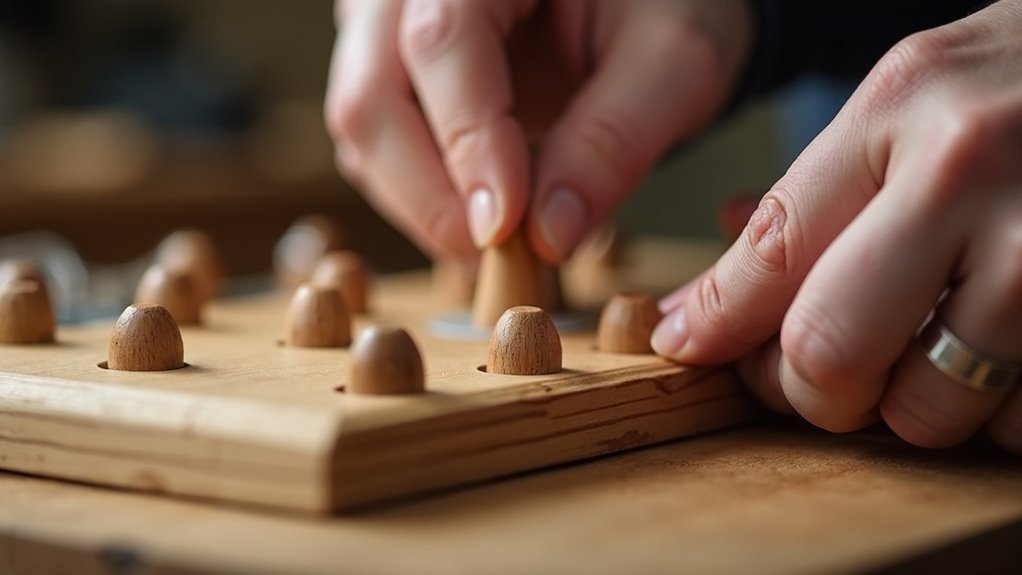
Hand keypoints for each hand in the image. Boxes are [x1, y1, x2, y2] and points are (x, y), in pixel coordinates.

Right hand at [325, 0, 750, 260]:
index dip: (468, 141)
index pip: (441, 39)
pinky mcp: (390, 71)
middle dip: (431, 195)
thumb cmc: (663, 4)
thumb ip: (615, 138)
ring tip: (505, 242)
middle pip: (371, 96)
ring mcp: (386, 27)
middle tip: (501, 256)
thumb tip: (550, 236)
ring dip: (425, 204)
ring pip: (365, 130)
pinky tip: (484, 214)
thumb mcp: (675, 56)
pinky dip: (425, 194)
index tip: (507, 229)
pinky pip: (378, 146)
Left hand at [654, 0, 1021, 453]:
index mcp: (901, 110)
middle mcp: (971, 174)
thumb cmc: (1021, 84)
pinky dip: (994, 414)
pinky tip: (999, 356)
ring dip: (909, 406)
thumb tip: (702, 308)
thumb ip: (808, 198)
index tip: (689, 348)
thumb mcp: (907, 100)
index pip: (770, 255)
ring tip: (928, 352)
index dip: (715, 324)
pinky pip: (1017, 426)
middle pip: (830, 354)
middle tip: (821, 374)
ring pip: (927, 411)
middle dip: (810, 388)